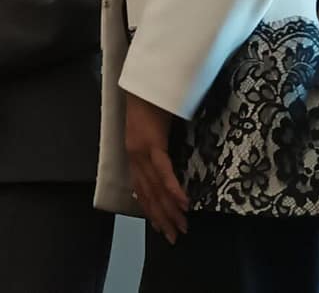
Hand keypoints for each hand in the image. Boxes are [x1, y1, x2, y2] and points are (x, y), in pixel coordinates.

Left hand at [123, 91, 189, 244]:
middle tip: (175, 237)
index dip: (151, 211)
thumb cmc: (151, 103)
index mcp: (134, 156)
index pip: (142, 190)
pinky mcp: (152, 143)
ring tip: (182, 227)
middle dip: (163, 218)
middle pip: (149, 194)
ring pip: (156, 188)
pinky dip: (173, 188)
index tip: (161, 228)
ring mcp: (142, 151)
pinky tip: (183, 203)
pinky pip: (164, 171)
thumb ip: (158, 149)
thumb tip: (169, 164)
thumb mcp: (154, 131)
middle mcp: (135, 157)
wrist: (144, 81)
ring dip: (170, 210)